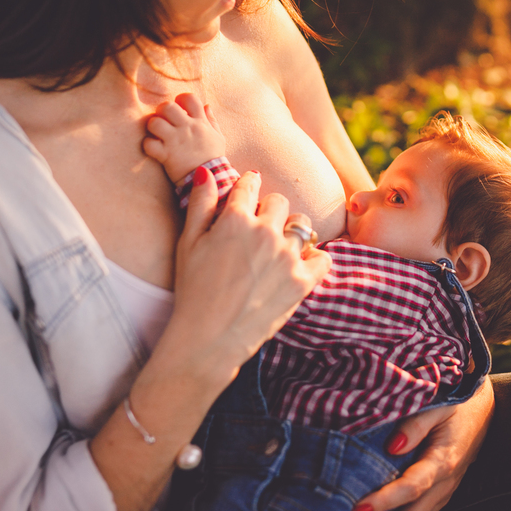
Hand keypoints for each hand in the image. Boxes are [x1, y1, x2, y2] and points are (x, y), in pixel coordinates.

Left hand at [143, 93, 227, 182]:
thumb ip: (211, 120)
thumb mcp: (218, 137)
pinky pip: (149, 144)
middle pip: (167, 106)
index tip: (179, 107)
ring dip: (152, 126)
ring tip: (156, 133)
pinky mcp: (166, 155)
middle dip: (162, 110)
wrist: (211, 180)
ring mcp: (175, 141)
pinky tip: (153, 148)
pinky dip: (148, 145)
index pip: (189, 98)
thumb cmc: (213, 158)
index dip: (181, 99)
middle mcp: (187, 128)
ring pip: (155, 122)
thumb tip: (207, 105)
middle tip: (163, 119)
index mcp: (200, 122)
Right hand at [159, 168, 330, 386]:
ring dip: (292, 231)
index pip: (250, 184)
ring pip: (302, 225)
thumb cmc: (193, 290)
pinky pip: (323, 257)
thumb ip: (200, 203)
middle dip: (269, 210)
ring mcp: (286, 257)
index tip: (248, 192)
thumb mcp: (187, 243)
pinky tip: (299, 264)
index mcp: (235, 219)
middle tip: (258, 229)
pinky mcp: (302, 281)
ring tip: (278, 248)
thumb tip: (207, 172)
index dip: (247, 186)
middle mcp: (265, 232)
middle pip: (279, 202)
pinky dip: (315, 258)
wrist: (208, 338)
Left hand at [354, 378, 494, 510]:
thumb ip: (416, 424)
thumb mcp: (438, 405)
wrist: (483, 409)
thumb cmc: (458, 403)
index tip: (359, 508)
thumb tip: (392, 446)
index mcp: (442, 460)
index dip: (384, 500)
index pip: (410, 487)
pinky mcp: (442, 492)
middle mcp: (445, 482)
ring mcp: (445, 490)